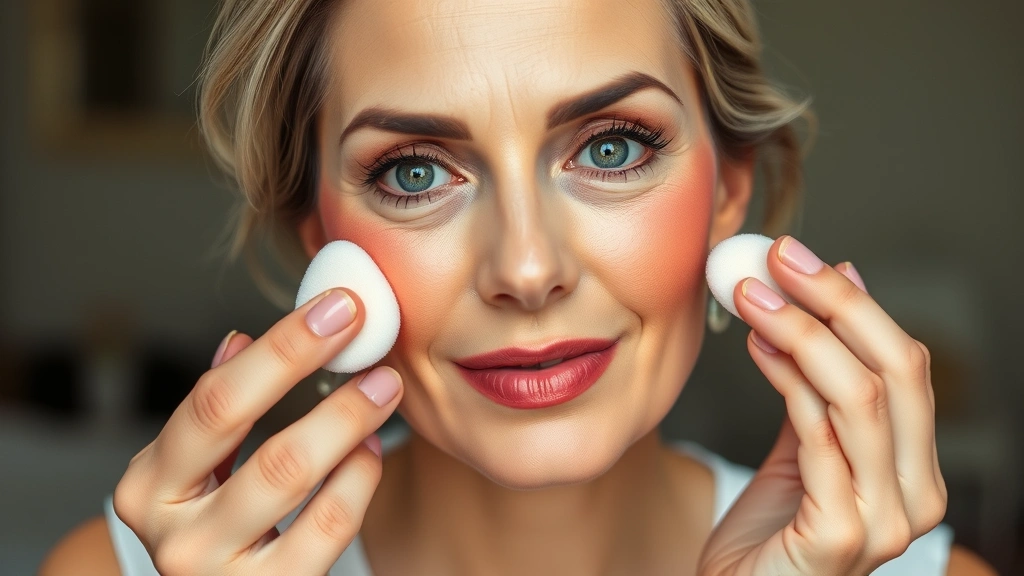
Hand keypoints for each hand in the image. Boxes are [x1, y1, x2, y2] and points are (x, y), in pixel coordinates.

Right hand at [113, 289, 403, 575]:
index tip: (336, 307)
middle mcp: (172, 533)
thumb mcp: (198, 473)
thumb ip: (218, 412)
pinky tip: (370, 450)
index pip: (213, 398)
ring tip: (383, 386)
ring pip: (291, 474)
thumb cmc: (219, 530)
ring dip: (347, 417)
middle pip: (247, 431)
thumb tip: (241, 341)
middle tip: (365, 334)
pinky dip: (359, 476)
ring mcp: (217, 571)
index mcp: (147, 487)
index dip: (280, 347)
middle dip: (310, 369)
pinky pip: (330, 524)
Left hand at [698, 237, 946, 575]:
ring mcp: (884, 521)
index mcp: (915, 471)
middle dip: (834, 304)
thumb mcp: (802, 447)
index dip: (854, 302)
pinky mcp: (840, 537)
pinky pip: (817, 439)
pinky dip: (787, 381)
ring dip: (802, 333)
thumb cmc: (768, 531)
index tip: (798, 257)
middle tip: (777, 262)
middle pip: (896, 372)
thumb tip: (838, 288)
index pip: (906, 365)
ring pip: (861, 399)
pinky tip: (756, 347)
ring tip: (752, 296)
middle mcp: (915, 497)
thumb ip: (819, 383)